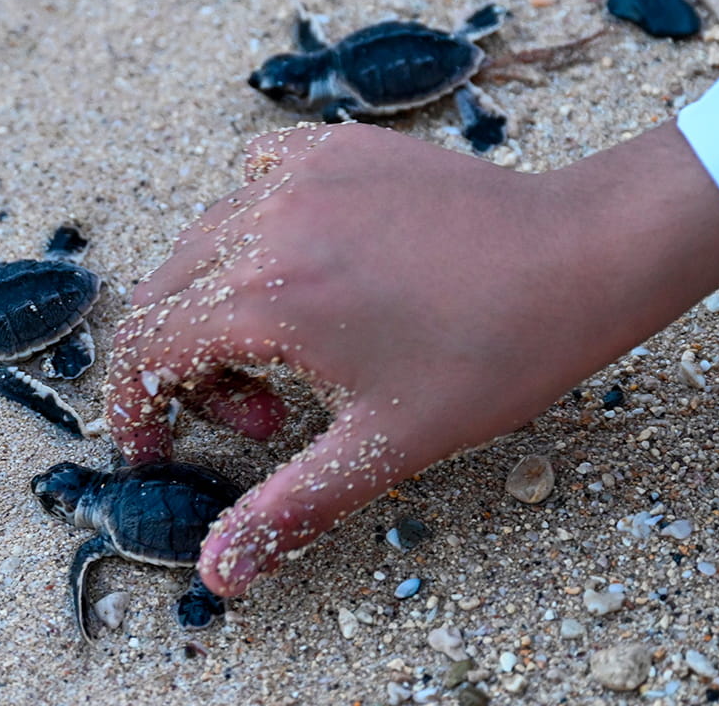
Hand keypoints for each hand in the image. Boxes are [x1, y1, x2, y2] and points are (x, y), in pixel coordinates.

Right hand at [106, 121, 718, 597]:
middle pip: (165, 294)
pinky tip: (308, 268)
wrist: (579, 255)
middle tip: (260, 419)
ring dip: (216, 304)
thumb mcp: (386, 443)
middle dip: (183, 368)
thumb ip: (288, 505)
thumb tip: (217, 572)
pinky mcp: (338, 146)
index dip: (139, 412)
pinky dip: (256, 229)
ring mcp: (301, 172)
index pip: (146, 350)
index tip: (159, 450)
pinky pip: (257, 180)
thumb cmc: (494, 351)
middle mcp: (266, 220)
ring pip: (205, 238)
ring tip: (294, 357)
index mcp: (263, 297)